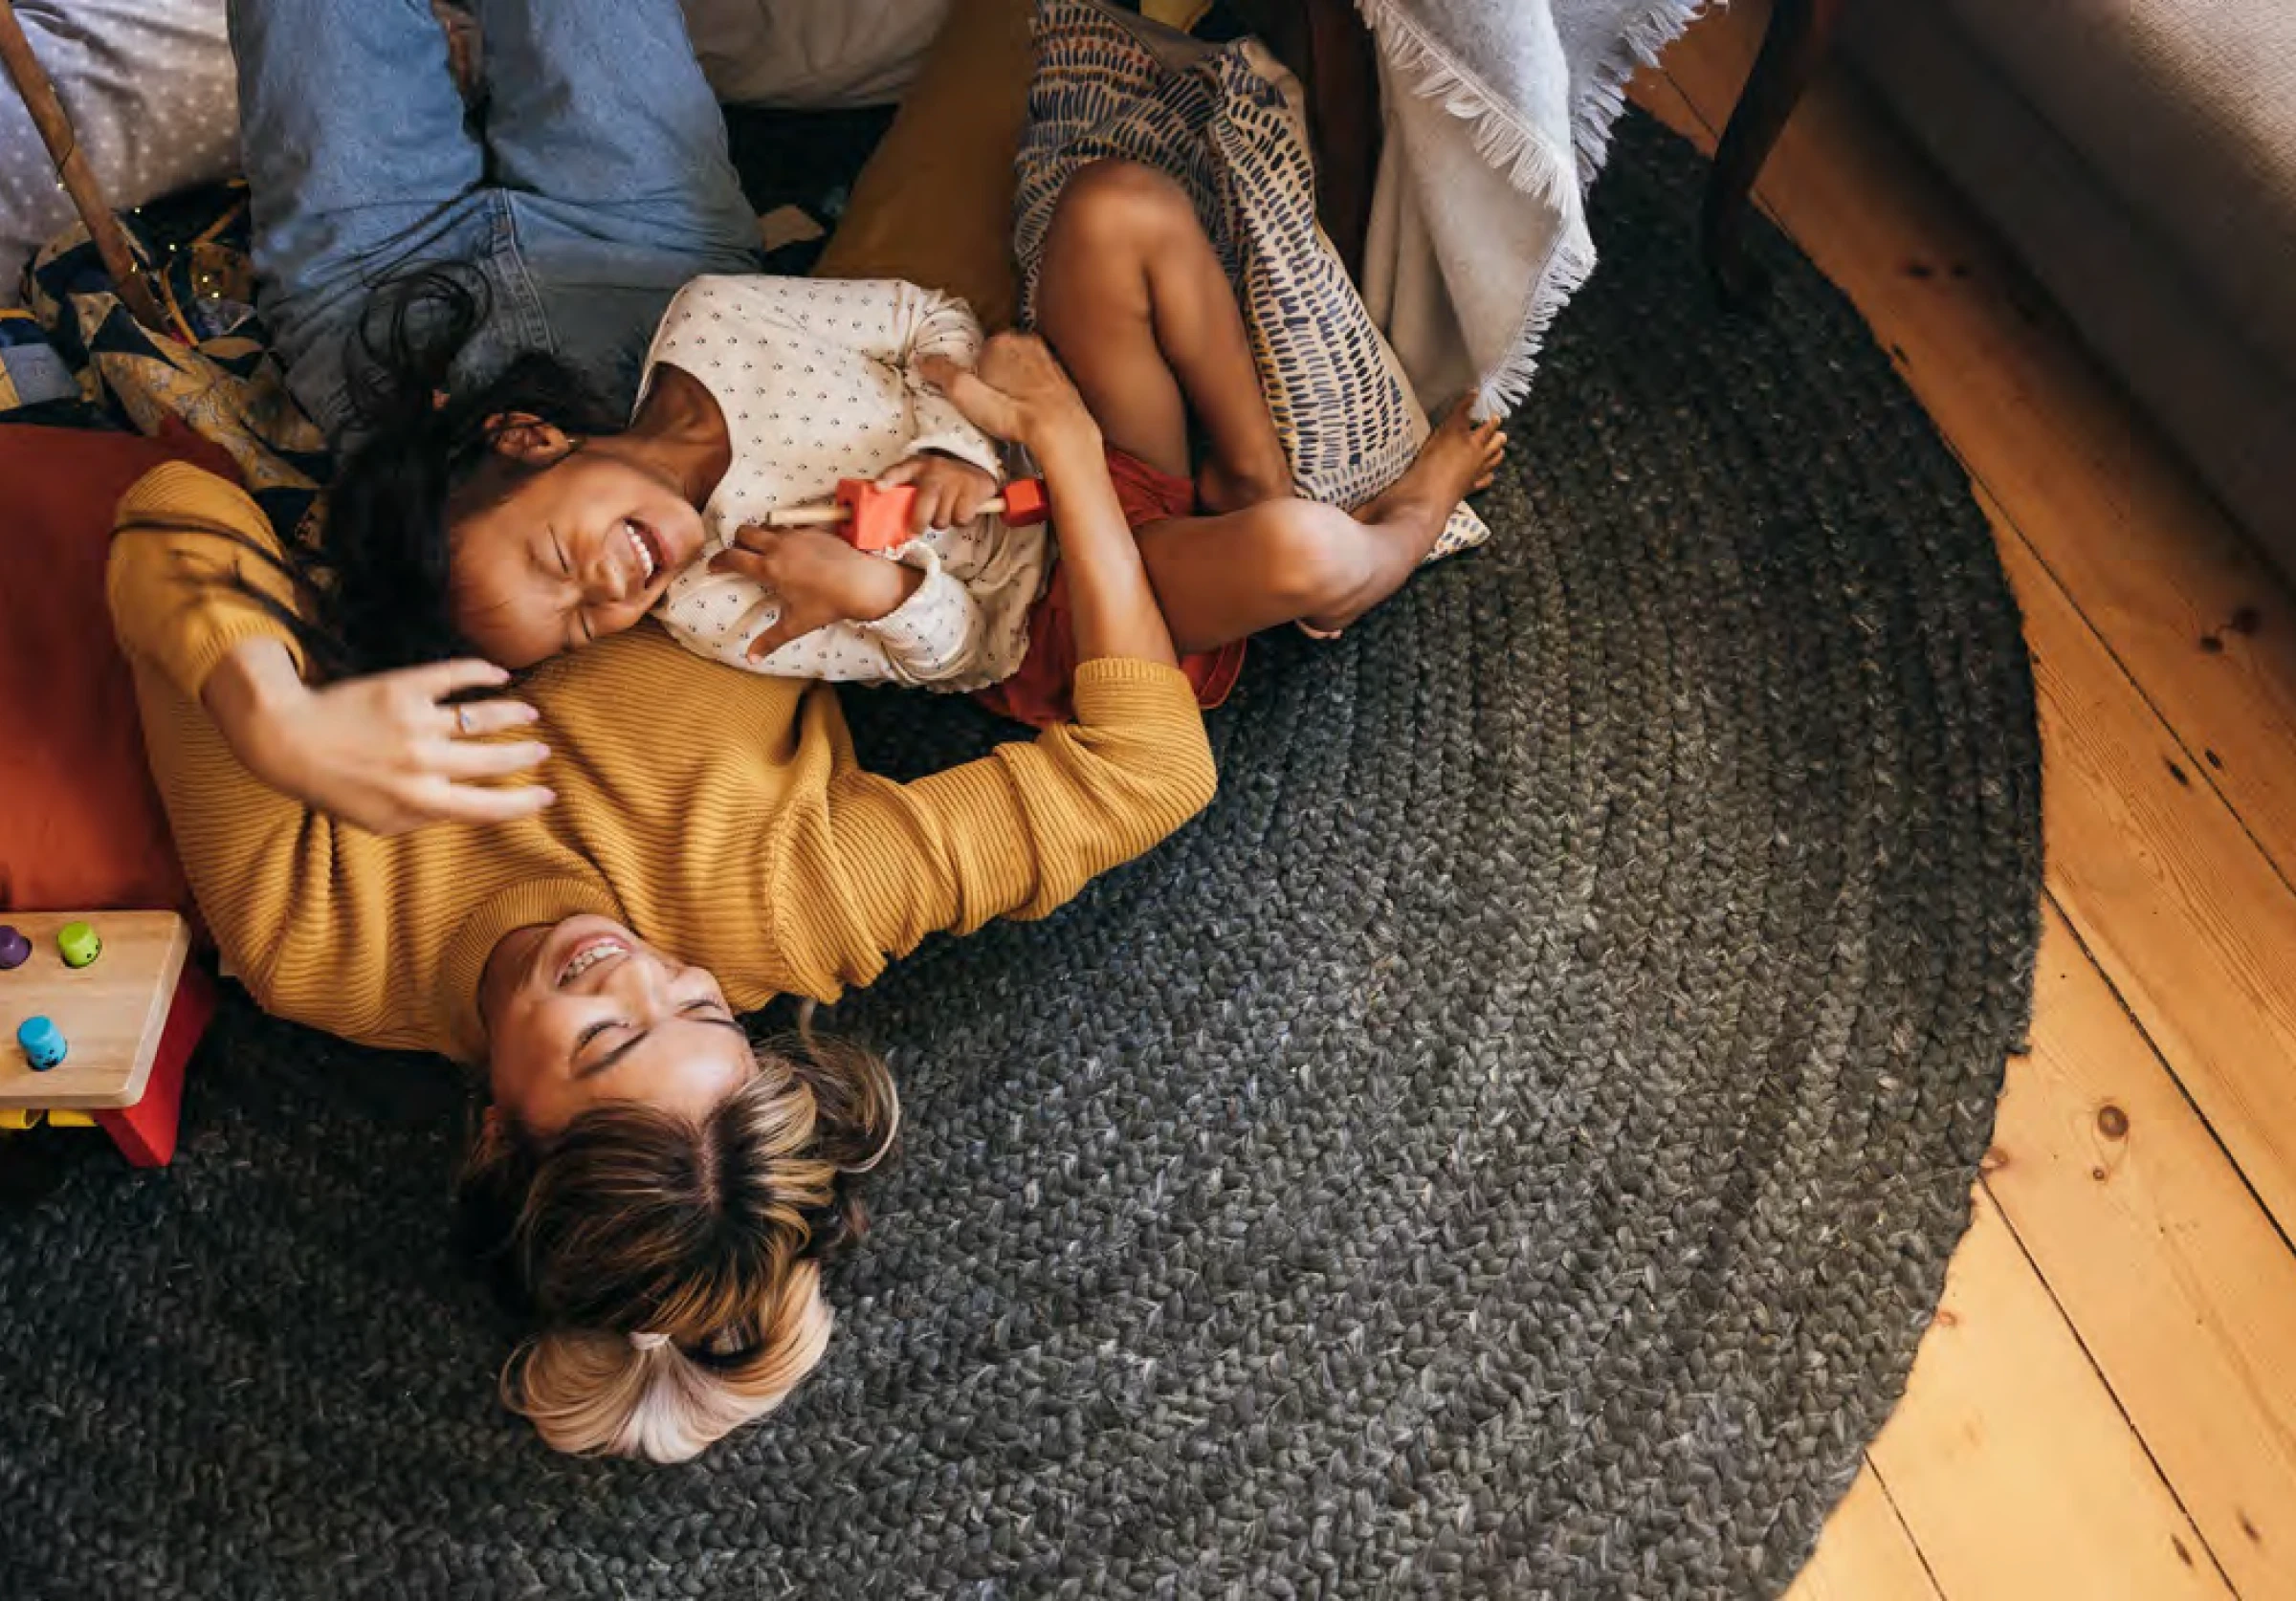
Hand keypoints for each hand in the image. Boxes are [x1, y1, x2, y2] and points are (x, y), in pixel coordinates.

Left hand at [208, 646, 551, 834]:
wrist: (287, 739)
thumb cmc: (334, 785)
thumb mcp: (379, 820)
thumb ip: (425, 819)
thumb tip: (468, 810)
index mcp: (420, 801)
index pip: (489, 806)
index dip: (524, 802)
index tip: (546, 796)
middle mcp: (423, 763)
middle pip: (493, 759)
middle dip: (525, 754)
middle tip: (541, 749)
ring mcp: (414, 723)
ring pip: (482, 716)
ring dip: (512, 714)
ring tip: (529, 713)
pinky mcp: (403, 688)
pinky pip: (454, 675)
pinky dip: (481, 672)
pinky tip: (498, 674)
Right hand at [711, 524, 924, 660]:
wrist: (863, 581)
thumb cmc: (828, 604)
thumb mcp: (796, 625)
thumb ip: (770, 640)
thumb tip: (750, 660)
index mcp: (769, 567)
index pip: (733, 557)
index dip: (718, 561)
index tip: (714, 566)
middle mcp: (779, 546)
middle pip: (744, 532)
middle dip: (737, 541)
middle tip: (739, 555)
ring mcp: (796, 534)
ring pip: (767, 526)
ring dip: (760, 535)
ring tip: (765, 551)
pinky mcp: (813, 529)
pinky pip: (790, 527)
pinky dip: (784, 535)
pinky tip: (793, 549)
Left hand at [876, 453, 999, 536]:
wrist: (975, 464)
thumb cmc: (940, 475)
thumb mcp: (919, 473)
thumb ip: (901, 486)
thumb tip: (881, 501)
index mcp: (917, 466)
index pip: (900, 470)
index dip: (888, 478)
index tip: (878, 488)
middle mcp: (935, 472)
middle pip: (924, 505)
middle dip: (918, 524)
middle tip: (915, 532)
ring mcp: (954, 482)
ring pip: (941, 519)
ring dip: (941, 521)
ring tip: (943, 511)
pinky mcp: (971, 492)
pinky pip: (960, 519)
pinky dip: (959, 520)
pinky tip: (958, 509)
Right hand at [916, 333, 1097, 455]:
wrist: (1061, 430)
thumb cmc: (1014, 413)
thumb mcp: (965, 394)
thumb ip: (941, 374)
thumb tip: (922, 361)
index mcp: (1001, 341)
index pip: (977, 352)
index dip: (972, 375)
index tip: (974, 394)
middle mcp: (1027, 343)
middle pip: (1000, 357)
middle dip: (994, 376)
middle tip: (991, 404)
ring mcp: (1047, 359)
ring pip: (1021, 367)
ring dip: (1014, 384)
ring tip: (1010, 409)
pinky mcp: (1061, 377)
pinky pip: (1039, 380)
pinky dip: (1033, 392)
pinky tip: (1029, 410)